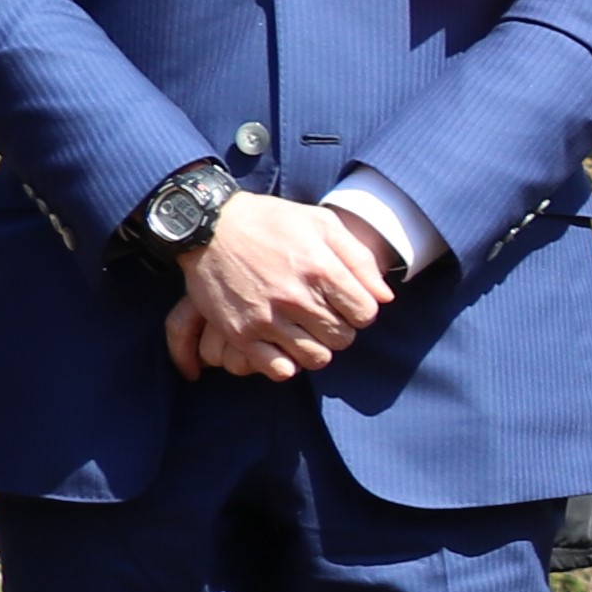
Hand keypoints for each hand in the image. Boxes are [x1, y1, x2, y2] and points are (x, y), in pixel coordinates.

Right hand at [173, 194, 399, 379]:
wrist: (207, 226)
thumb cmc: (270, 222)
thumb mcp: (321, 223)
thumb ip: (359, 259)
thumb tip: (385, 298)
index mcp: (320, 268)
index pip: (365, 314)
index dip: (361, 311)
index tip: (347, 303)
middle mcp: (295, 296)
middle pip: (343, 338)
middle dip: (340, 329)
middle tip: (324, 315)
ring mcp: (266, 317)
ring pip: (317, 358)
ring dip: (317, 348)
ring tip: (305, 330)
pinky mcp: (240, 333)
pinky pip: (280, 369)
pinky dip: (287, 362)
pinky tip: (283, 344)